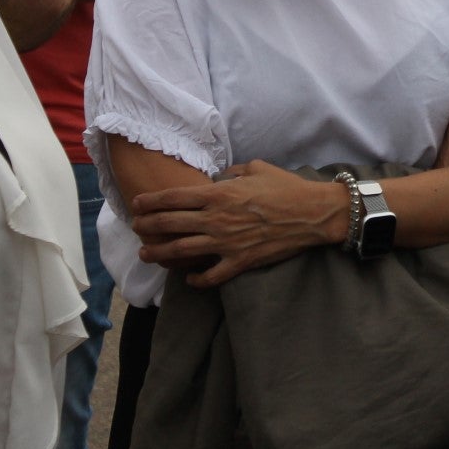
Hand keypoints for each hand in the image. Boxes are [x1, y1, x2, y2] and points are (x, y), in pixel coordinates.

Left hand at [129, 160, 342, 286]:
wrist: (313, 213)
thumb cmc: (287, 187)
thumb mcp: (256, 168)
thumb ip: (233, 172)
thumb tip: (221, 176)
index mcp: (219, 194)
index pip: (173, 198)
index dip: (150, 202)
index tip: (136, 204)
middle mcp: (217, 219)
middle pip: (170, 224)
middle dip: (147, 226)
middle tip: (135, 228)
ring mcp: (227, 243)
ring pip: (182, 252)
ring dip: (160, 254)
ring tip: (147, 254)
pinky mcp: (240, 262)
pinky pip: (211, 276)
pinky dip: (197, 280)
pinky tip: (189, 280)